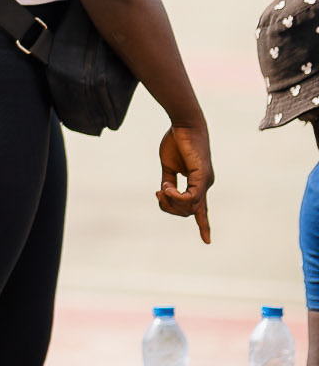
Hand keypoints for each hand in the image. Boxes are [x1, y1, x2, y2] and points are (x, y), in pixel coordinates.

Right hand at [157, 122, 212, 243]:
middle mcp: (205, 184)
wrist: (184, 124)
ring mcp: (205, 182)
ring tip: (161, 188)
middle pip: (189, 212)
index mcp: (198, 183)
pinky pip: (191, 198)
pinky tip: (166, 188)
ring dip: (171, 202)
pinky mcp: (203, 177)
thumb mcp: (169, 166)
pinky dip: (176, 197)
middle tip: (158, 193)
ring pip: (190, 208)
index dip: (204, 225)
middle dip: (171, 209)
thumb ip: (169, 182)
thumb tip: (166, 196)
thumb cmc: (176, 141)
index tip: (207, 241)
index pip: (202, 208)